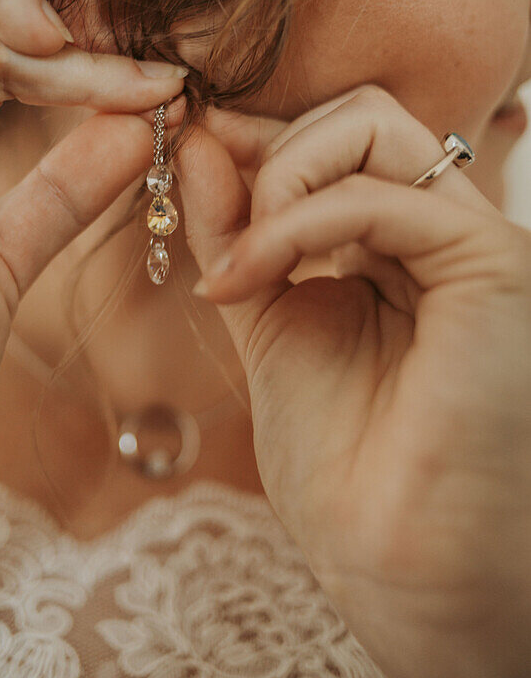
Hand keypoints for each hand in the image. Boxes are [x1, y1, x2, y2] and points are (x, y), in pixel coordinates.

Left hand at [176, 85, 530, 677]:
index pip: (336, 139)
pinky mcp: (491, 265)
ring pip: (371, 128)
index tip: (185, 159)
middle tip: (214, 223)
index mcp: (404, 243)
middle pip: (357, 116)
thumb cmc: (342, 461)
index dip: (255, 141)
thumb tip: (196, 141)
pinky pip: (376, 198)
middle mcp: (446, 231)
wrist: (395, 561)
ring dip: (274, 182)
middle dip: (264, 152)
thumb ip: (238, 230)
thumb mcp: (268, 317)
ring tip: (238, 265)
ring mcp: (473, 242)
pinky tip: (247, 281)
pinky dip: (293, 227)